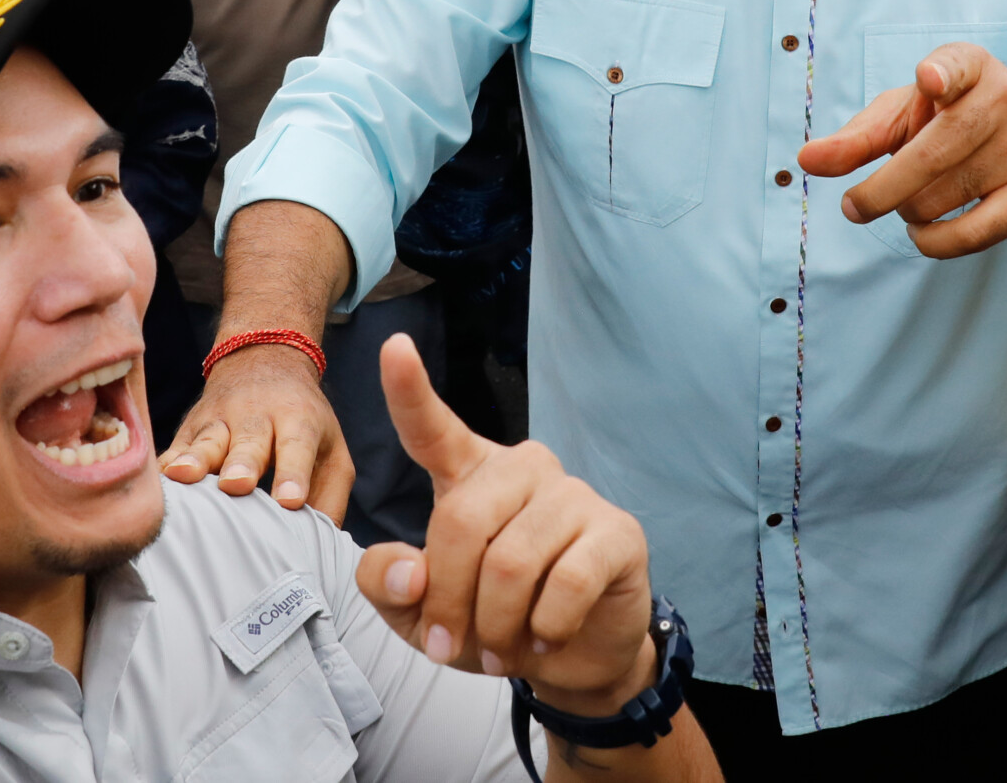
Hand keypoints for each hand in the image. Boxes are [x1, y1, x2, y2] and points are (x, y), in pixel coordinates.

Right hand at [162, 340, 354, 515]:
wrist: (263, 360)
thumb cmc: (301, 421)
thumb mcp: (330, 447)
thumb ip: (330, 494)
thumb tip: (321, 544)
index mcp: (297, 418)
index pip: (297, 445)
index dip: (293, 473)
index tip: (290, 501)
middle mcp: (256, 416)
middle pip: (249, 442)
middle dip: (242, 463)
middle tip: (237, 484)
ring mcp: (217, 420)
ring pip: (206, 441)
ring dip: (196, 459)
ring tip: (186, 476)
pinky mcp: (187, 430)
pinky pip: (173, 450)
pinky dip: (162, 468)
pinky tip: (153, 486)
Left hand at [355, 334, 658, 711]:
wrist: (576, 657)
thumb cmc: (494, 621)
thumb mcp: (421, 616)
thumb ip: (390, 586)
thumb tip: (409, 571)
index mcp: (470, 475)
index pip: (434, 429)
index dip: (410, 391)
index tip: (393, 348)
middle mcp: (523, 469)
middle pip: (462, 521)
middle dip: (448, 601)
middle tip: (449, 648)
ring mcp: (574, 494)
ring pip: (512, 562)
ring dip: (497, 626)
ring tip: (502, 650)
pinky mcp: (617, 531)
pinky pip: (566, 584)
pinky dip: (545, 629)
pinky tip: (547, 637)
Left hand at [798, 42, 1006, 259]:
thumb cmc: (958, 122)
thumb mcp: (911, 114)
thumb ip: (859, 137)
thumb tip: (806, 161)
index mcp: (973, 67)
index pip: (957, 66)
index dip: (942, 74)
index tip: (929, 80)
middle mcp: (1006, 101)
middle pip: (926, 156)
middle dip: (878, 191)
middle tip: (853, 207)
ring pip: (938, 199)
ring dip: (908, 211)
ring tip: (913, 201)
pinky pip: (967, 235)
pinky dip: (931, 241)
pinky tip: (924, 230)